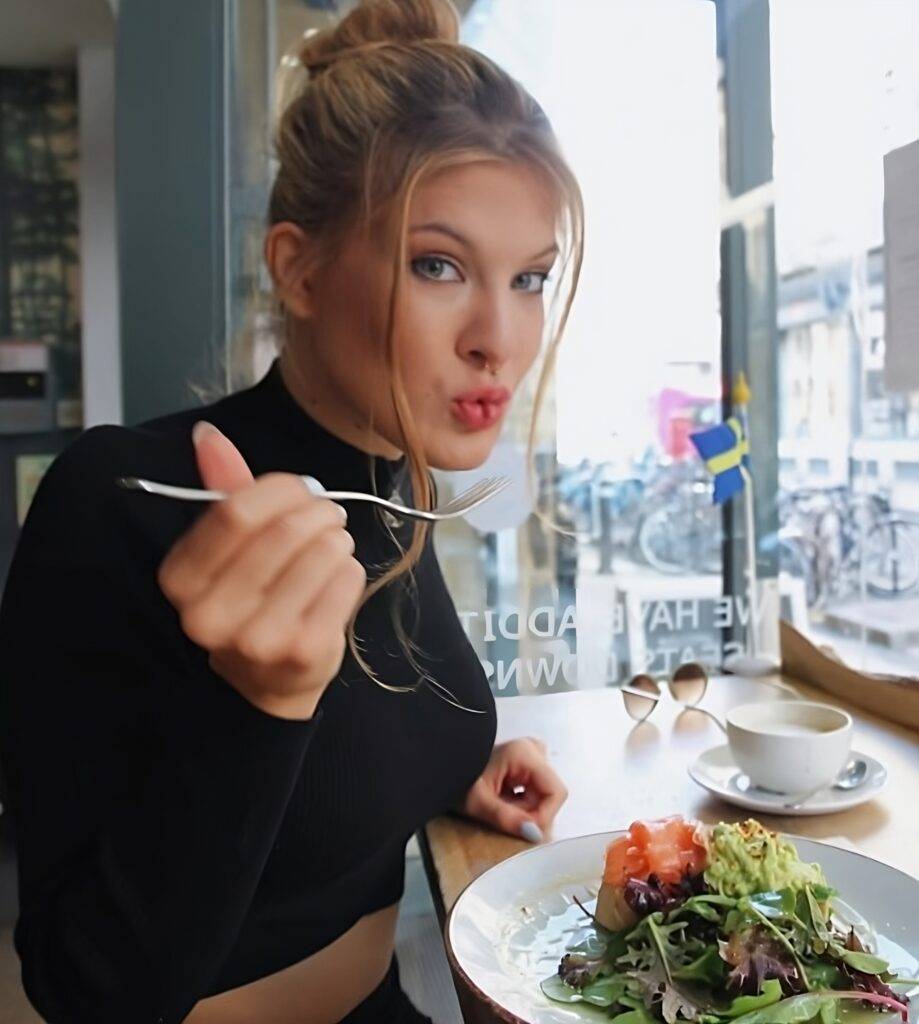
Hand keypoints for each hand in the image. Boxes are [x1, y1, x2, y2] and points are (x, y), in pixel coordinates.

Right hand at [157, 420, 365, 720]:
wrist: (268, 677)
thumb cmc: (250, 597)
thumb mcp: (227, 545)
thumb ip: (222, 487)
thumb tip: (208, 434)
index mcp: (180, 579)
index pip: (235, 513)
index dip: (280, 489)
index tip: (301, 488)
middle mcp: (209, 615)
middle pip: (283, 532)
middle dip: (318, 510)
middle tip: (328, 513)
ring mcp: (257, 639)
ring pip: (322, 552)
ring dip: (336, 538)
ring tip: (332, 544)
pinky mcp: (303, 652)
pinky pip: (347, 580)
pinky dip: (350, 568)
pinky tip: (337, 578)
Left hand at [455, 737, 567, 842]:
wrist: (439, 763)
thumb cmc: (455, 778)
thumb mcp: (478, 802)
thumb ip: (507, 818)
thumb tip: (535, 834)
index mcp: (526, 753)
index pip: (556, 792)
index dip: (545, 816)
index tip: (525, 830)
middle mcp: (533, 749)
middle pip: (549, 793)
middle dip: (531, 812)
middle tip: (504, 817)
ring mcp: (530, 754)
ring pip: (542, 793)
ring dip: (526, 808)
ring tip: (499, 807)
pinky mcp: (524, 762)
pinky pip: (534, 788)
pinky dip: (521, 801)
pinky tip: (502, 800)